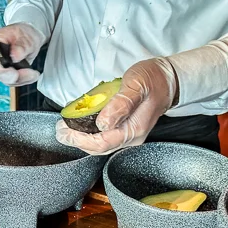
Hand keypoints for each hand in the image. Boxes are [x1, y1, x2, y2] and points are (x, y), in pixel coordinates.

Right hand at [0, 23, 44, 86]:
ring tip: (34, 73)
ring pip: (7, 80)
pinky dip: (25, 80)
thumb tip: (14, 56)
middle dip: (14, 77)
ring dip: (22, 79)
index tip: (14, 72)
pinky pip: (14, 81)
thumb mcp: (26, 37)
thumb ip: (21, 46)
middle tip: (30, 74)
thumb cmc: (24, 34)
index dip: (0, 69)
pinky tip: (33, 75)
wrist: (29, 38)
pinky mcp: (6, 73)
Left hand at [56, 58, 178, 154]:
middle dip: (76, 141)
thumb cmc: (154, 79)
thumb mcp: (136, 85)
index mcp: (133, 130)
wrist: (169, 79)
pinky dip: (88, 134)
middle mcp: (130, 137)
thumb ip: (121, 104)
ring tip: (65, 129)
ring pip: (99, 145)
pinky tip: (79, 125)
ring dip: (80, 139)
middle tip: (59, 130)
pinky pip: (103, 137)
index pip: (101, 143)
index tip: (64, 131)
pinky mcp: (124, 130)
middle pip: (98, 148)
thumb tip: (103, 122)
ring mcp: (128, 135)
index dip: (79, 140)